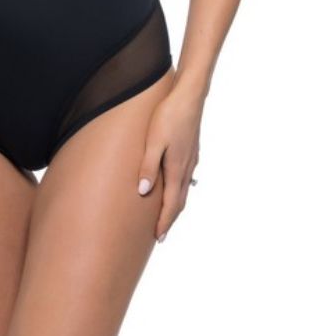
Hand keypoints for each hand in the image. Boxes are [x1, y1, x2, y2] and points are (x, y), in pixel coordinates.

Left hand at [137, 80, 202, 241]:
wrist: (190, 97)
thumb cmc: (168, 116)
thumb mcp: (153, 141)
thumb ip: (148, 166)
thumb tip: (144, 192)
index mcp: (176, 169)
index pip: (171, 204)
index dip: (164, 222)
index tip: (158, 238)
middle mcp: (186, 168)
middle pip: (180, 201)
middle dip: (170, 218)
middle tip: (161, 234)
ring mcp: (191, 159)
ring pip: (185, 189)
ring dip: (176, 205)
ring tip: (167, 214)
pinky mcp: (192, 150)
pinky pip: (186, 178)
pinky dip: (180, 190)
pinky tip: (176, 186)